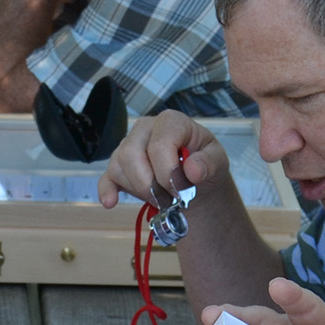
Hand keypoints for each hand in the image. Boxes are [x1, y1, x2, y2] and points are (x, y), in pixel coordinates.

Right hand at [96, 110, 225, 211]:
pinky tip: (111, 202)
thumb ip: (209, 163)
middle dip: (150, 184)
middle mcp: (145, 129)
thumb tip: (192, 170)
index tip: (180, 190)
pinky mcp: (119, 166)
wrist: (196, 181)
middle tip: (170, 198)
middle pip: (131, 154)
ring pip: (118, 166)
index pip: (159, 143)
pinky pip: (106, 177)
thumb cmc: (204, 165)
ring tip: (161, 198)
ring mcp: (128, 146)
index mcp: (170, 122)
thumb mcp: (218, 162)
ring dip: (139, 189)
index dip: (167, 171)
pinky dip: (107, 191)